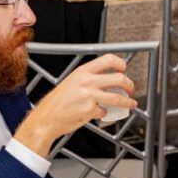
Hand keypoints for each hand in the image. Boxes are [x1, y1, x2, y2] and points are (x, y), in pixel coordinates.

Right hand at [14, 54, 136, 156]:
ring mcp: (89, 96)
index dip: (120, 63)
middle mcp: (87, 81)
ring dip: (127, 102)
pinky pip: (105, 111)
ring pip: (117, 97)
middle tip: (130, 89)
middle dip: (129, 85)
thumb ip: (89, 78)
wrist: (46, 118)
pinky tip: (98, 113)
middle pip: (118, 78)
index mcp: (82, 71)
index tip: (124, 69)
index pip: (108, 59)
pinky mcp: (90, 110)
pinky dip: (104, 113)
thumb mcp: (72, 82)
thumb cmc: (58, 102)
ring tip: (131, 104)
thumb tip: (107, 80)